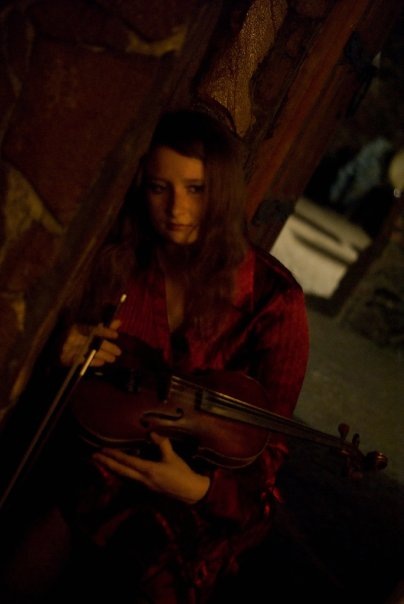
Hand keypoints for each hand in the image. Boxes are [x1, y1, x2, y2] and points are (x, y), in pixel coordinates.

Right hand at [60, 319, 121, 366]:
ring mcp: (68, 348)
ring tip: (112, 359)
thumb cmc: (76, 336)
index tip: (116, 335)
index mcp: (78, 327)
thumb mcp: (88, 330)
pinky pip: (81, 361)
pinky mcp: (65, 358)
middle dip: (107, 347)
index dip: (104, 332)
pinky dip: (92, 362)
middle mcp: (73, 336)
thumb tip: (119, 322)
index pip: (93, 329)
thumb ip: (104, 327)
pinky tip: (101, 363)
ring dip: (103, 355)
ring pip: (88, 351)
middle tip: (118, 352)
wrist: (56, 347)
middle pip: (93, 341)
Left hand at [92, 433, 209, 504]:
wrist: (191, 492)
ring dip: (111, 469)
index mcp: (149, 470)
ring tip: (101, 462)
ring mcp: (143, 486)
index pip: (127, 461)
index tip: (103, 450)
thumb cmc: (182, 473)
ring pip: (123, 477)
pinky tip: (117, 471)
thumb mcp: (172, 457)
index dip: (114, 455)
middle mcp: (143, 479)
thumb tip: (152, 433)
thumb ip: (162, 444)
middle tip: (93, 456)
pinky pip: (129, 480)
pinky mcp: (146, 488)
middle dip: (106, 463)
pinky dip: (120, 474)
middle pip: (120, 471)